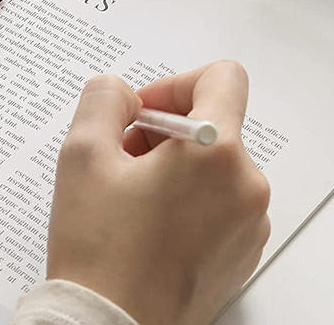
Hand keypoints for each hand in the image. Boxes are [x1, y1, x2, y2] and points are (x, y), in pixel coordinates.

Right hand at [48, 62, 270, 324]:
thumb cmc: (100, 256)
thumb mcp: (83, 156)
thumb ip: (104, 100)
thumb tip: (123, 93)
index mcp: (217, 152)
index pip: (223, 78)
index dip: (177, 84)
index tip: (145, 113)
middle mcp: (247, 184)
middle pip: (215, 126)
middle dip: (166, 134)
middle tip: (123, 161)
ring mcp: (251, 223)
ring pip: (217, 166)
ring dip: (177, 168)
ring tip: (132, 199)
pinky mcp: (244, 252)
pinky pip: (224, 203)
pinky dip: (192, 201)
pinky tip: (151, 226)